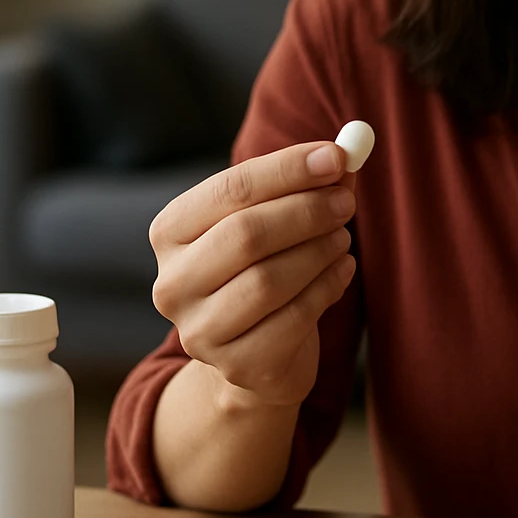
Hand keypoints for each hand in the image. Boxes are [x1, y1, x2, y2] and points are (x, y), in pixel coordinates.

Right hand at [148, 141, 357, 407]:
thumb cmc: (263, 270)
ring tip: (343, 239)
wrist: (256, 356)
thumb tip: (346, 153)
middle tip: (346, 202)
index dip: (287, 170)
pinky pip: (292, 318)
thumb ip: (307, 186)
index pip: (230, 189)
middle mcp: (172, 282)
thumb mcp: (275, 223)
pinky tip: (342, 271)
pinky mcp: (237, 365)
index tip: (336, 156)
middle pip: (246, 234)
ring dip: (318, 251)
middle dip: (305, 211)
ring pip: (268, 280)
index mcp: (171, 231)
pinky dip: (326, 287)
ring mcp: (199, 330)